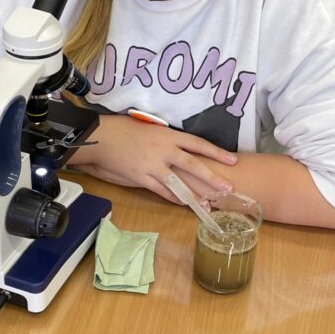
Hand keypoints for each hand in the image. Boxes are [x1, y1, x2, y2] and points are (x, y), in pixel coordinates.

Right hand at [68, 114, 236, 201]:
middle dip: (212, 177)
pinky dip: (173, 198)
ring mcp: (152, 165)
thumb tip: (181, 148)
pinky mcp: (140, 177)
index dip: (216, 152)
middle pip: (193, 164)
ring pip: (178, 182)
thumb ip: (167, 139)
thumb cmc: (125, 129)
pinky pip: (161, 191)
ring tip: (209, 205)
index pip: (197, 143)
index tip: (232, 160)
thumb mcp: (150, 128)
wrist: (102, 136)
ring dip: (194, 195)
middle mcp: (163, 149)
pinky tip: (184, 204)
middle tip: (229, 187)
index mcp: (168, 134)